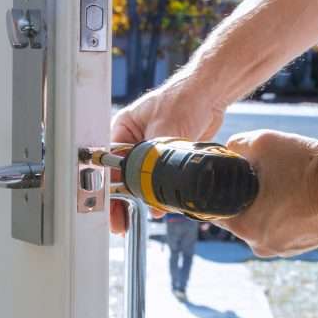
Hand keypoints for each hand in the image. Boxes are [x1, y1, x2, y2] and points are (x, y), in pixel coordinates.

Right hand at [109, 80, 225, 232]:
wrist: (210, 94)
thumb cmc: (184, 98)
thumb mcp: (165, 132)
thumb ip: (158, 164)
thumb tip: (154, 197)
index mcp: (122, 129)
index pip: (107, 164)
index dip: (106, 188)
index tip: (107, 208)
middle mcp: (132, 141)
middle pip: (121, 176)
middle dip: (121, 200)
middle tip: (121, 223)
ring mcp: (149, 149)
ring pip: (140, 181)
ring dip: (141, 198)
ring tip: (139, 217)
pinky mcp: (166, 157)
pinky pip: (158, 179)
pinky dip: (158, 192)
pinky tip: (160, 204)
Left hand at [221, 130, 317, 256]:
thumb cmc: (309, 167)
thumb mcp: (264, 143)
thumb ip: (237, 145)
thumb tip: (230, 149)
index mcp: (246, 227)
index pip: (217, 212)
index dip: (218, 191)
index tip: (229, 177)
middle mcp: (263, 245)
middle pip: (242, 217)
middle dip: (248, 196)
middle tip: (266, 174)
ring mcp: (286, 249)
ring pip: (266, 222)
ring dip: (271, 204)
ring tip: (289, 183)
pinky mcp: (306, 246)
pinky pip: (287, 227)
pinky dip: (290, 212)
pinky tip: (301, 194)